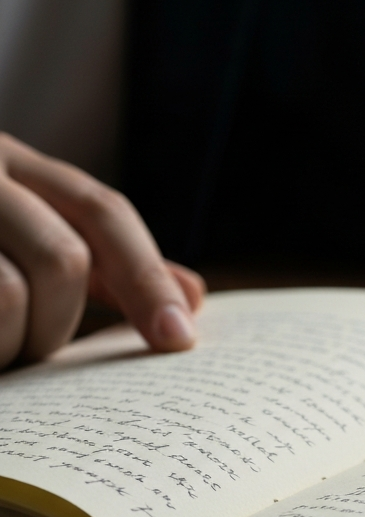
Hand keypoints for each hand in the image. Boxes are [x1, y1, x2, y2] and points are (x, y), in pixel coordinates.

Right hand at [0, 133, 204, 368]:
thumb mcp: (29, 237)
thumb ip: (109, 267)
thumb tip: (193, 298)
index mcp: (15, 164)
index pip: (105, 212)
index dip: (148, 279)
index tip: (178, 339)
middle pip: (63, 258)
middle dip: (60, 323)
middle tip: (37, 350)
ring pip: (9, 294)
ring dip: (16, 342)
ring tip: (1, 352)